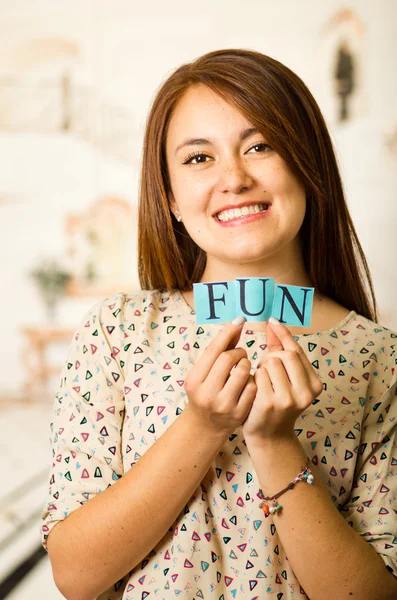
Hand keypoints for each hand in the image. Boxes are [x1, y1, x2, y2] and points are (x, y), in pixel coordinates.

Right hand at [183, 319, 256, 438]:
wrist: (205, 426)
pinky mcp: (239, 413)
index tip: (240, 320)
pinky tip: (247, 383)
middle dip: (238, 352)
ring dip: (246, 364)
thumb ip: (218, 351)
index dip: (227, 332)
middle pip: (228, 358)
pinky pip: (252, 387)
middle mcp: (206, 393)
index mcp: (194, 380)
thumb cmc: (205, 392)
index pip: (213, 350)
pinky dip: (252, 380)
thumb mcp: (203, 373)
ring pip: (243, 371)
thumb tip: (236, 324)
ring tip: (243, 367)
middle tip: (241, 354)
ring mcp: (223, 404)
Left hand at [242, 318, 322, 444]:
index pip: (297, 351)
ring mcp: (288, 400)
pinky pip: (258, 375)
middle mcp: (305, 393)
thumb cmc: (276, 402)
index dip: (283, 334)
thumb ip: (280, 350)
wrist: (269, 436)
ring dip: (262, 367)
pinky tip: (255, 388)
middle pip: (285, 354)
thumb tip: (274, 323)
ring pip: (271, 363)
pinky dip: (254, 378)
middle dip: (271, 356)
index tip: (272, 321)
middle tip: (266, 367)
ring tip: (262, 380)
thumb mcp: (285, 378)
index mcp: (314, 385)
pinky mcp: (269, 403)